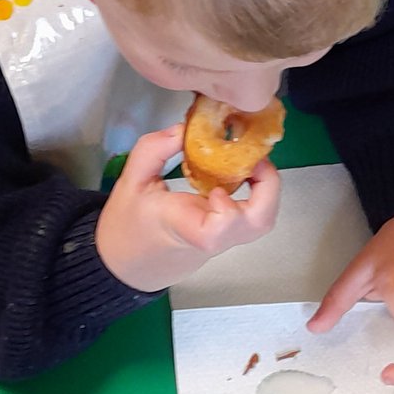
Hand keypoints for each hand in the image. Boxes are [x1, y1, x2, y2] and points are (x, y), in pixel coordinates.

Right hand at [96, 123, 279, 291]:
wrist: (125, 266)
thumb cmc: (125, 226)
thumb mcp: (129, 181)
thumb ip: (155, 149)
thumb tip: (186, 128)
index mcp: (184, 227)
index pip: (217, 232)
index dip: (229, 210)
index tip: (217, 188)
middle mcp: (211, 237)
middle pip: (258, 225)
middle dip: (268, 188)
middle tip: (254, 158)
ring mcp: (222, 240)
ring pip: (261, 222)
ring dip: (265, 188)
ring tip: (248, 161)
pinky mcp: (225, 236)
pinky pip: (251, 217)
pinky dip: (255, 192)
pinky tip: (238, 171)